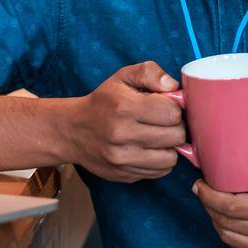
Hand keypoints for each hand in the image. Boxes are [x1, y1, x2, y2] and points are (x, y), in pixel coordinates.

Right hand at [65, 61, 184, 182]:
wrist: (72, 131)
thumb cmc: (103, 102)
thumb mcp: (122, 77)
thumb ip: (150, 72)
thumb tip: (173, 87)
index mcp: (124, 107)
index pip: (172, 113)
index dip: (175, 108)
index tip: (165, 107)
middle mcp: (122, 134)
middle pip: (175, 136)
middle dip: (176, 127)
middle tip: (164, 122)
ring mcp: (122, 158)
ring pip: (170, 159)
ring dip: (169, 147)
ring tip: (158, 137)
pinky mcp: (123, 175)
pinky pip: (159, 172)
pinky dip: (160, 161)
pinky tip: (149, 149)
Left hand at [193, 162, 247, 247]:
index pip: (236, 206)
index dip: (212, 196)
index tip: (201, 184)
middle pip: (228, 222)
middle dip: (208, 205)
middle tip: (201, 192)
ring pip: (229, 237)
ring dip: (214, 220)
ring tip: (211, 205)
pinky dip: (226, 233)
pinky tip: (224, 220)